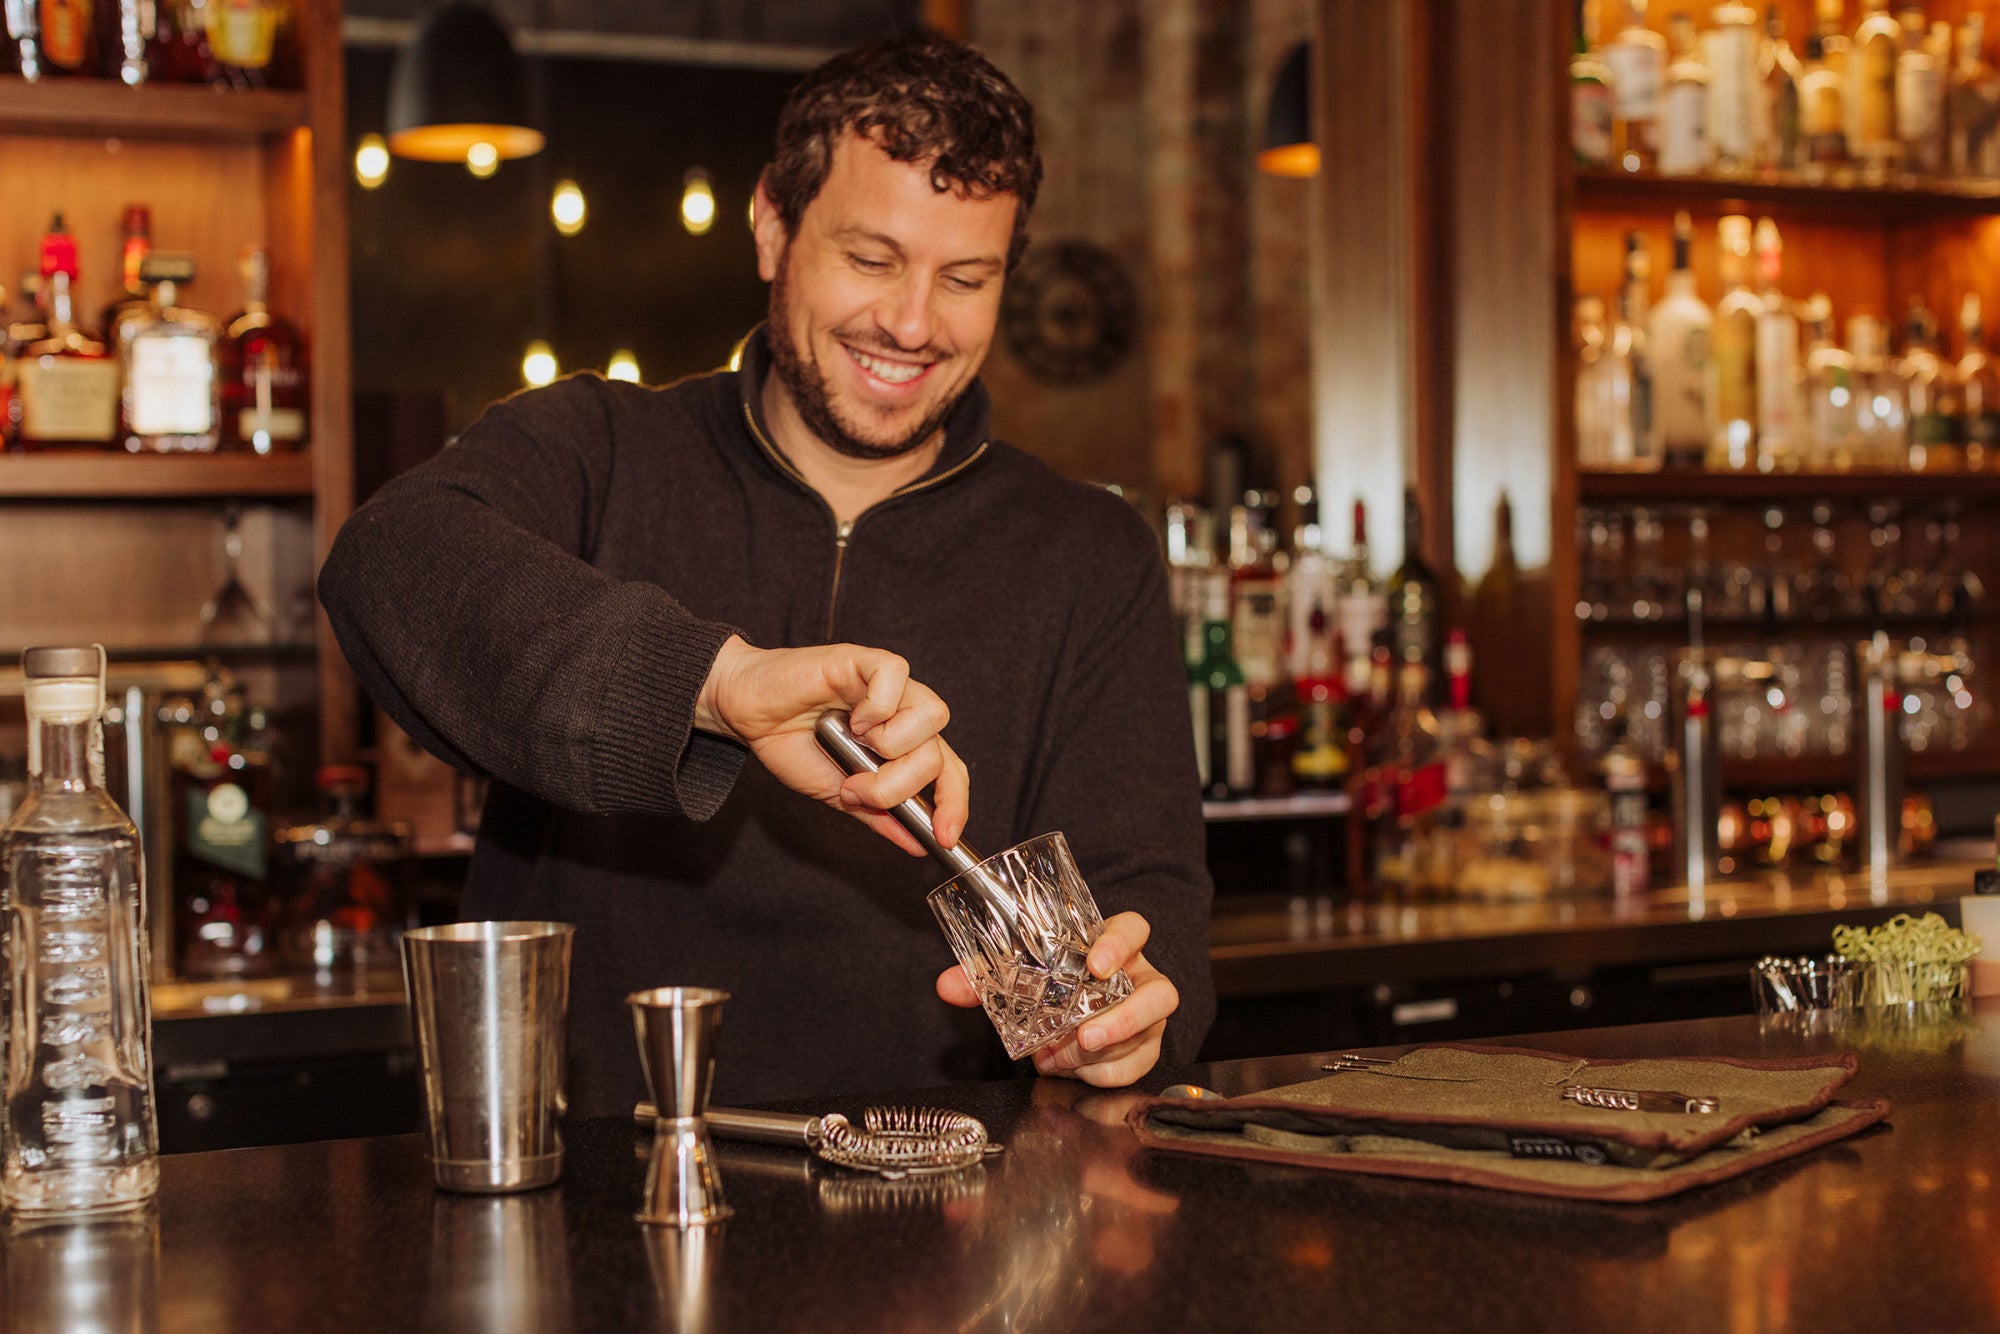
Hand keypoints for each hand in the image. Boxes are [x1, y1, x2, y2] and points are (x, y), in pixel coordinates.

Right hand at [695, 635, 967, 854]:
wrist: (747, 714)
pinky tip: (851, 717)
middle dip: (898, 785)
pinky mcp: (864, 660)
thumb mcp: (838, 794)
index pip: (949, 773)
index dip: (954, 805)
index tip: (943, 837)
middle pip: (939, 754)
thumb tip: (919, 843)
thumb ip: (878, 814)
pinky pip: (896, 675)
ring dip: (892, 745)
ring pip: (933, 715)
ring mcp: (888, 687)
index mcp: (904, 746)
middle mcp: (904, 715)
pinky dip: (877, 705)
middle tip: (855, 788)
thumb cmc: (792, 746)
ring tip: (854, 744)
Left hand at [936, 911, 1178, 1086]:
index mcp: (1113, 944)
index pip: (1133, 930)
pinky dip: (1102, 1074)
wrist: (1074, 1007)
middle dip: (1124, 1018)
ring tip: (1058, 1056)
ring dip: (1102, 1053)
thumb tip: (947, 986)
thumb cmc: (1054, 980)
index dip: (1120, 945)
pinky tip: (1070, 1069)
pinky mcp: (1146, 1047)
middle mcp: (1140, 978)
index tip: (1096, 964)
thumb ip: (984, 977)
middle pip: (1159, 993)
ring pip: (1147, 1034)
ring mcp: (1148, 1015)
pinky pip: (1137, 1066)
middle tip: (1084, 1034)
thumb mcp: (1022, 973)